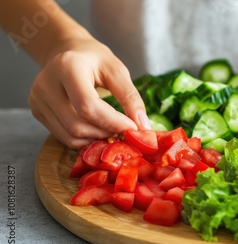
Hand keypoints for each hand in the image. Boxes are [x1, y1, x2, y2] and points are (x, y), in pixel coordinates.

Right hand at [28, 37, 149, 148]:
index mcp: (67, 67)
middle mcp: (46, 84)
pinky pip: (63, 136)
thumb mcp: (117, 70)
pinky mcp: (37, 111)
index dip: (113, 122)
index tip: (133, 128)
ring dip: (96, 139)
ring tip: (112, 130)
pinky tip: (97, 130)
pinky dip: (84, 139)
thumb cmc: (94, 59)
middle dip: (105, 133)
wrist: (66, 51)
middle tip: (124, 131)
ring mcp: (38, 100)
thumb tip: (142, 126)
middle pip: (77, 125)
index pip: (88, 106)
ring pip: (69, 136)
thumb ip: (130, 97)